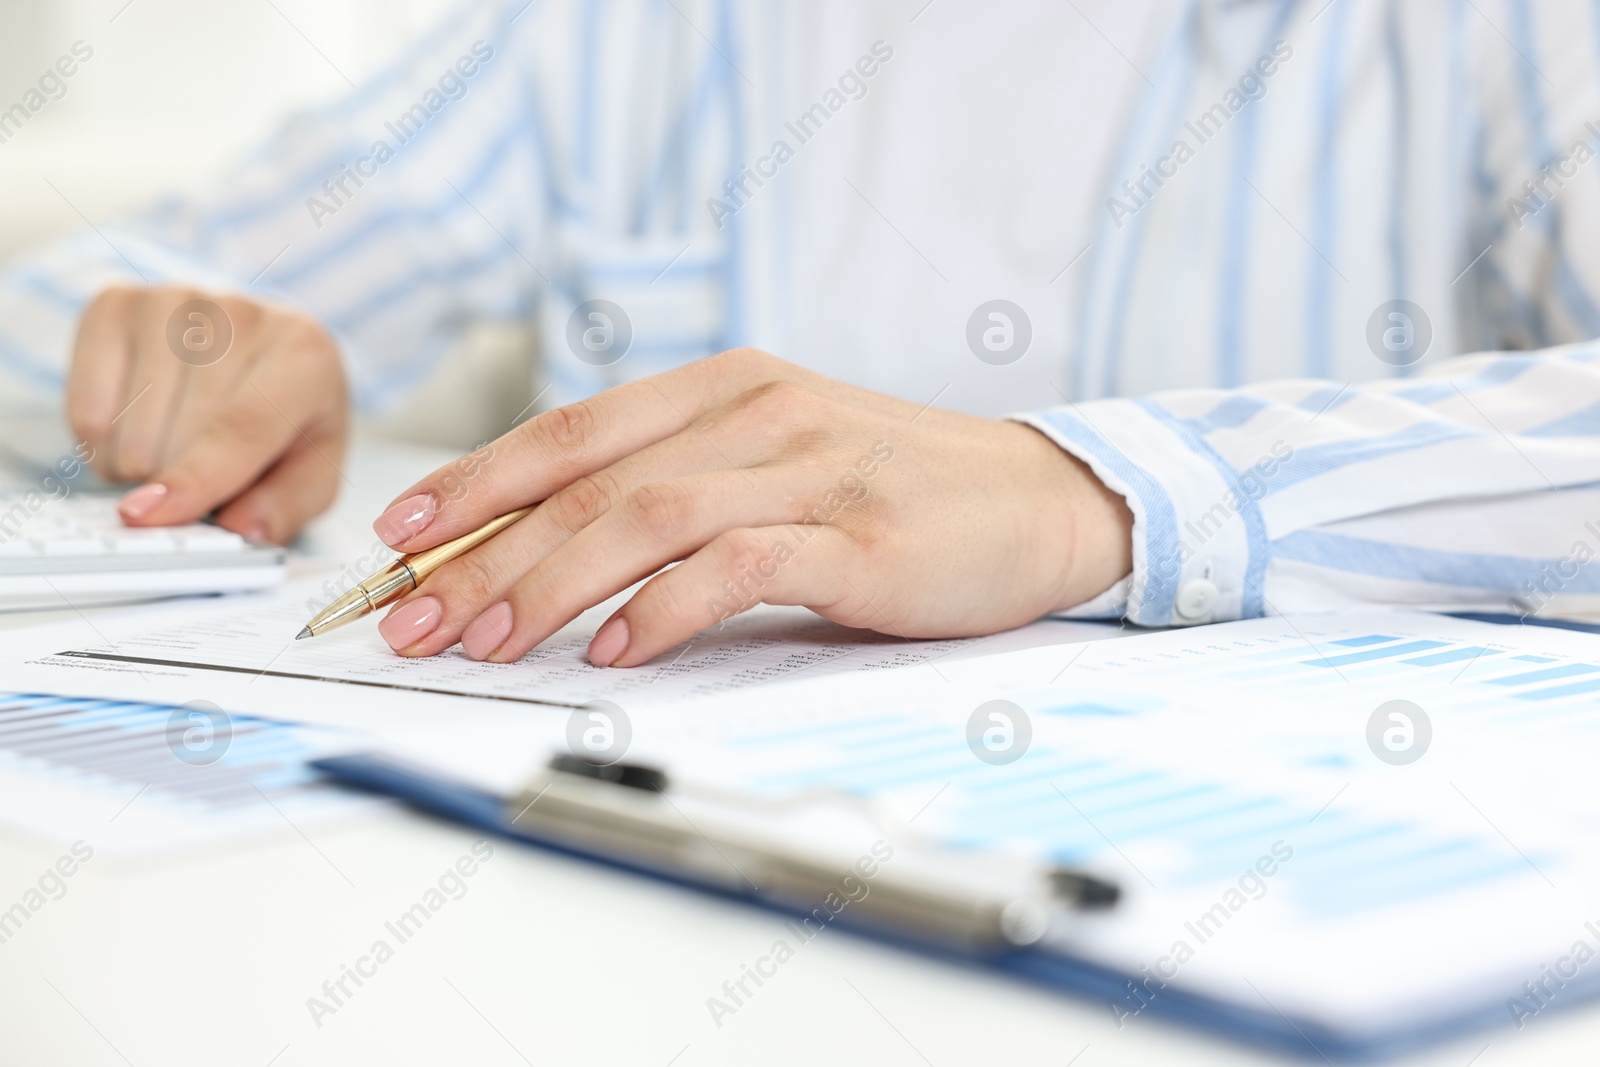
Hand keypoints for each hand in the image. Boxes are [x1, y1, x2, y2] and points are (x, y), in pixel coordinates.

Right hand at [66, 285, 348, 542]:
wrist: (258, 351)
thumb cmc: (288, 419)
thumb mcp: (312, 471)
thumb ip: (285, 505)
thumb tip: (239, 527)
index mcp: (304, 353)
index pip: (242, 425)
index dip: (195, 478)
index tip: (150, 515)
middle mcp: (240, 313)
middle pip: (177, 434)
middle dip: (179, 481)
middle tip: (203, 475)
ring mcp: (174, 299)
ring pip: (126, 425)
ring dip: (139, 465)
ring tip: (175, 447)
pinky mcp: (116, 302)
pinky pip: (86, 406)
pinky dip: (103, 441)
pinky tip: (137, 426)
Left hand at [371, 349, 1132, 666]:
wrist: (1037, 498)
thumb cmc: (893, 488)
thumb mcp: (776, 460)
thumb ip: (680, 482)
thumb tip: (553, 547)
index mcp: (726, 386)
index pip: (572, 431)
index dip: (476, 481)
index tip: (400, 532)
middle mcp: (757, 413)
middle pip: (589, 480)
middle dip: (484, 551)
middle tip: (413, 616)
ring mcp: (808, 470)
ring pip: (647, 516)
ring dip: (550, 581)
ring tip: (486, 640)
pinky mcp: (856, 538)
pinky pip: (738, 565)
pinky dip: (666, 607)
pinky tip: (616, 650)